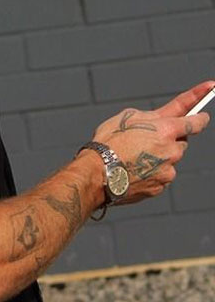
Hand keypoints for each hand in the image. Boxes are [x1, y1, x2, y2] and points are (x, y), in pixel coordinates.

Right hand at [87, 81, 212, 203]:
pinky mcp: (160, 186)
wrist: (97, 172)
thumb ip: (152, 117)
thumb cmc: (109, 142)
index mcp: (166, 130)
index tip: (205, 115)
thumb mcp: (128, 117)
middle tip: (146, 141)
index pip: (195, 122)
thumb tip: (163, 119)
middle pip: (179, 143)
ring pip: (169, 161)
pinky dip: (150, 172)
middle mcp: (172, 151)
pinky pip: (160, 176)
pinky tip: (133, 169)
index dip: (201, 117)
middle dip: (168, 141)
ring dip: (158, 157)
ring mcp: (168, 170)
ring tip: (133, 157)